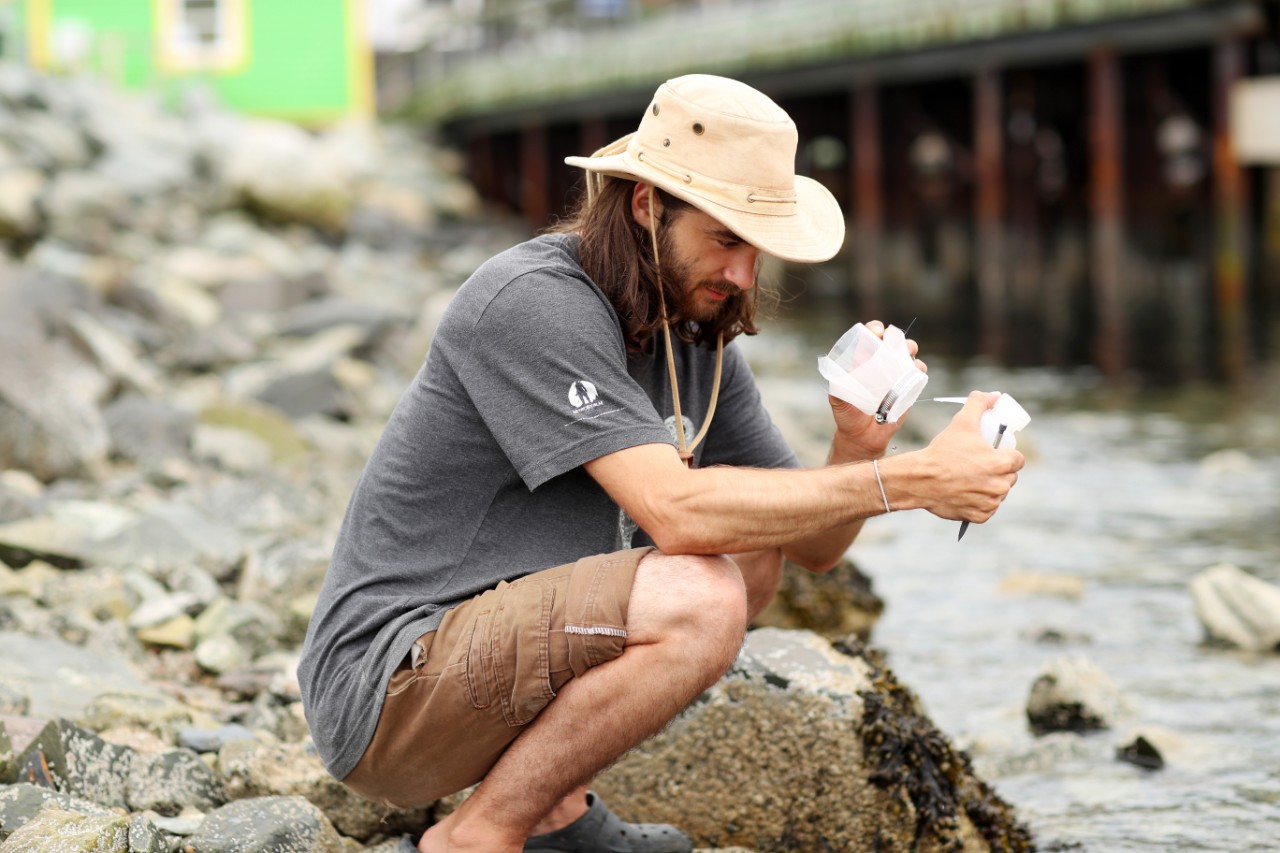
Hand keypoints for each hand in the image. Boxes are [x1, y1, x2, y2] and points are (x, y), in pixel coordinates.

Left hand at [828, 320, 926, 461]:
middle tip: (891, 341)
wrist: (863, 437)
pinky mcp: (908, 387)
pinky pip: (917, 372)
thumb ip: (837, 389)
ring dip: (909, 347)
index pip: (868, 337)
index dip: (873, 329)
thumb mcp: (839, 401)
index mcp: (862, 360)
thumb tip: (837, 378)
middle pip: (891, 340)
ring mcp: (895, 374)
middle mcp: (880, 363)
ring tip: (907, 352)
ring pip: (907, 352)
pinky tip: (916, 369)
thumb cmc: (848, 415)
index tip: (876, 332)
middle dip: (894, 335)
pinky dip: (919, 367)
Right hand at [913, 391, 1023, 521]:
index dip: (1007, 455)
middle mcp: (1000, 485)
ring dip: (990, 488)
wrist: (920, 479)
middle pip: (1009, 477)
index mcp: (1002, 463)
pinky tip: (966, 493)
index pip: (1018, 459)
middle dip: (998, 471)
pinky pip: (986, 509)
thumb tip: (993, 395)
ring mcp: (990, 503)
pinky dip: (979, 503)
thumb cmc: (942, 451)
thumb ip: (979, 404)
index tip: (994, 453)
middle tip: (979, 465)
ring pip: (998, 493)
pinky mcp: (980, 516)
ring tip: (971, 479)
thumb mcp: (962, 423)